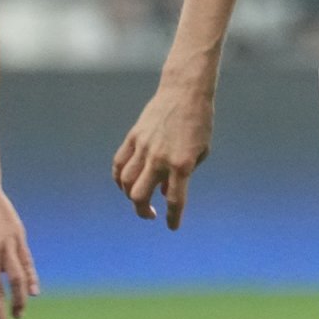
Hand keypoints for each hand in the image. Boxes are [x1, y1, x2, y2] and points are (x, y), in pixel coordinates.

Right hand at [113, 86, 213, 229]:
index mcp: (182, 164)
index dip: (173, 218)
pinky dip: (119, 178)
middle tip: (149, 213)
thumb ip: (183, 175)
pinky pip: (119, 163)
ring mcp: (144, 147)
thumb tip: (164, 192)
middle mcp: (160, 158)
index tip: (171, 226)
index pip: (175, 201)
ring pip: (126, 181)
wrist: (185, 92)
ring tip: (138, 198)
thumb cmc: (199, 123)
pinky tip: (124, 184)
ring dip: (129, 195)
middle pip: (140, 195)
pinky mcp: (134, 137)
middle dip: (142, 211)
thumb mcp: (200, 152)